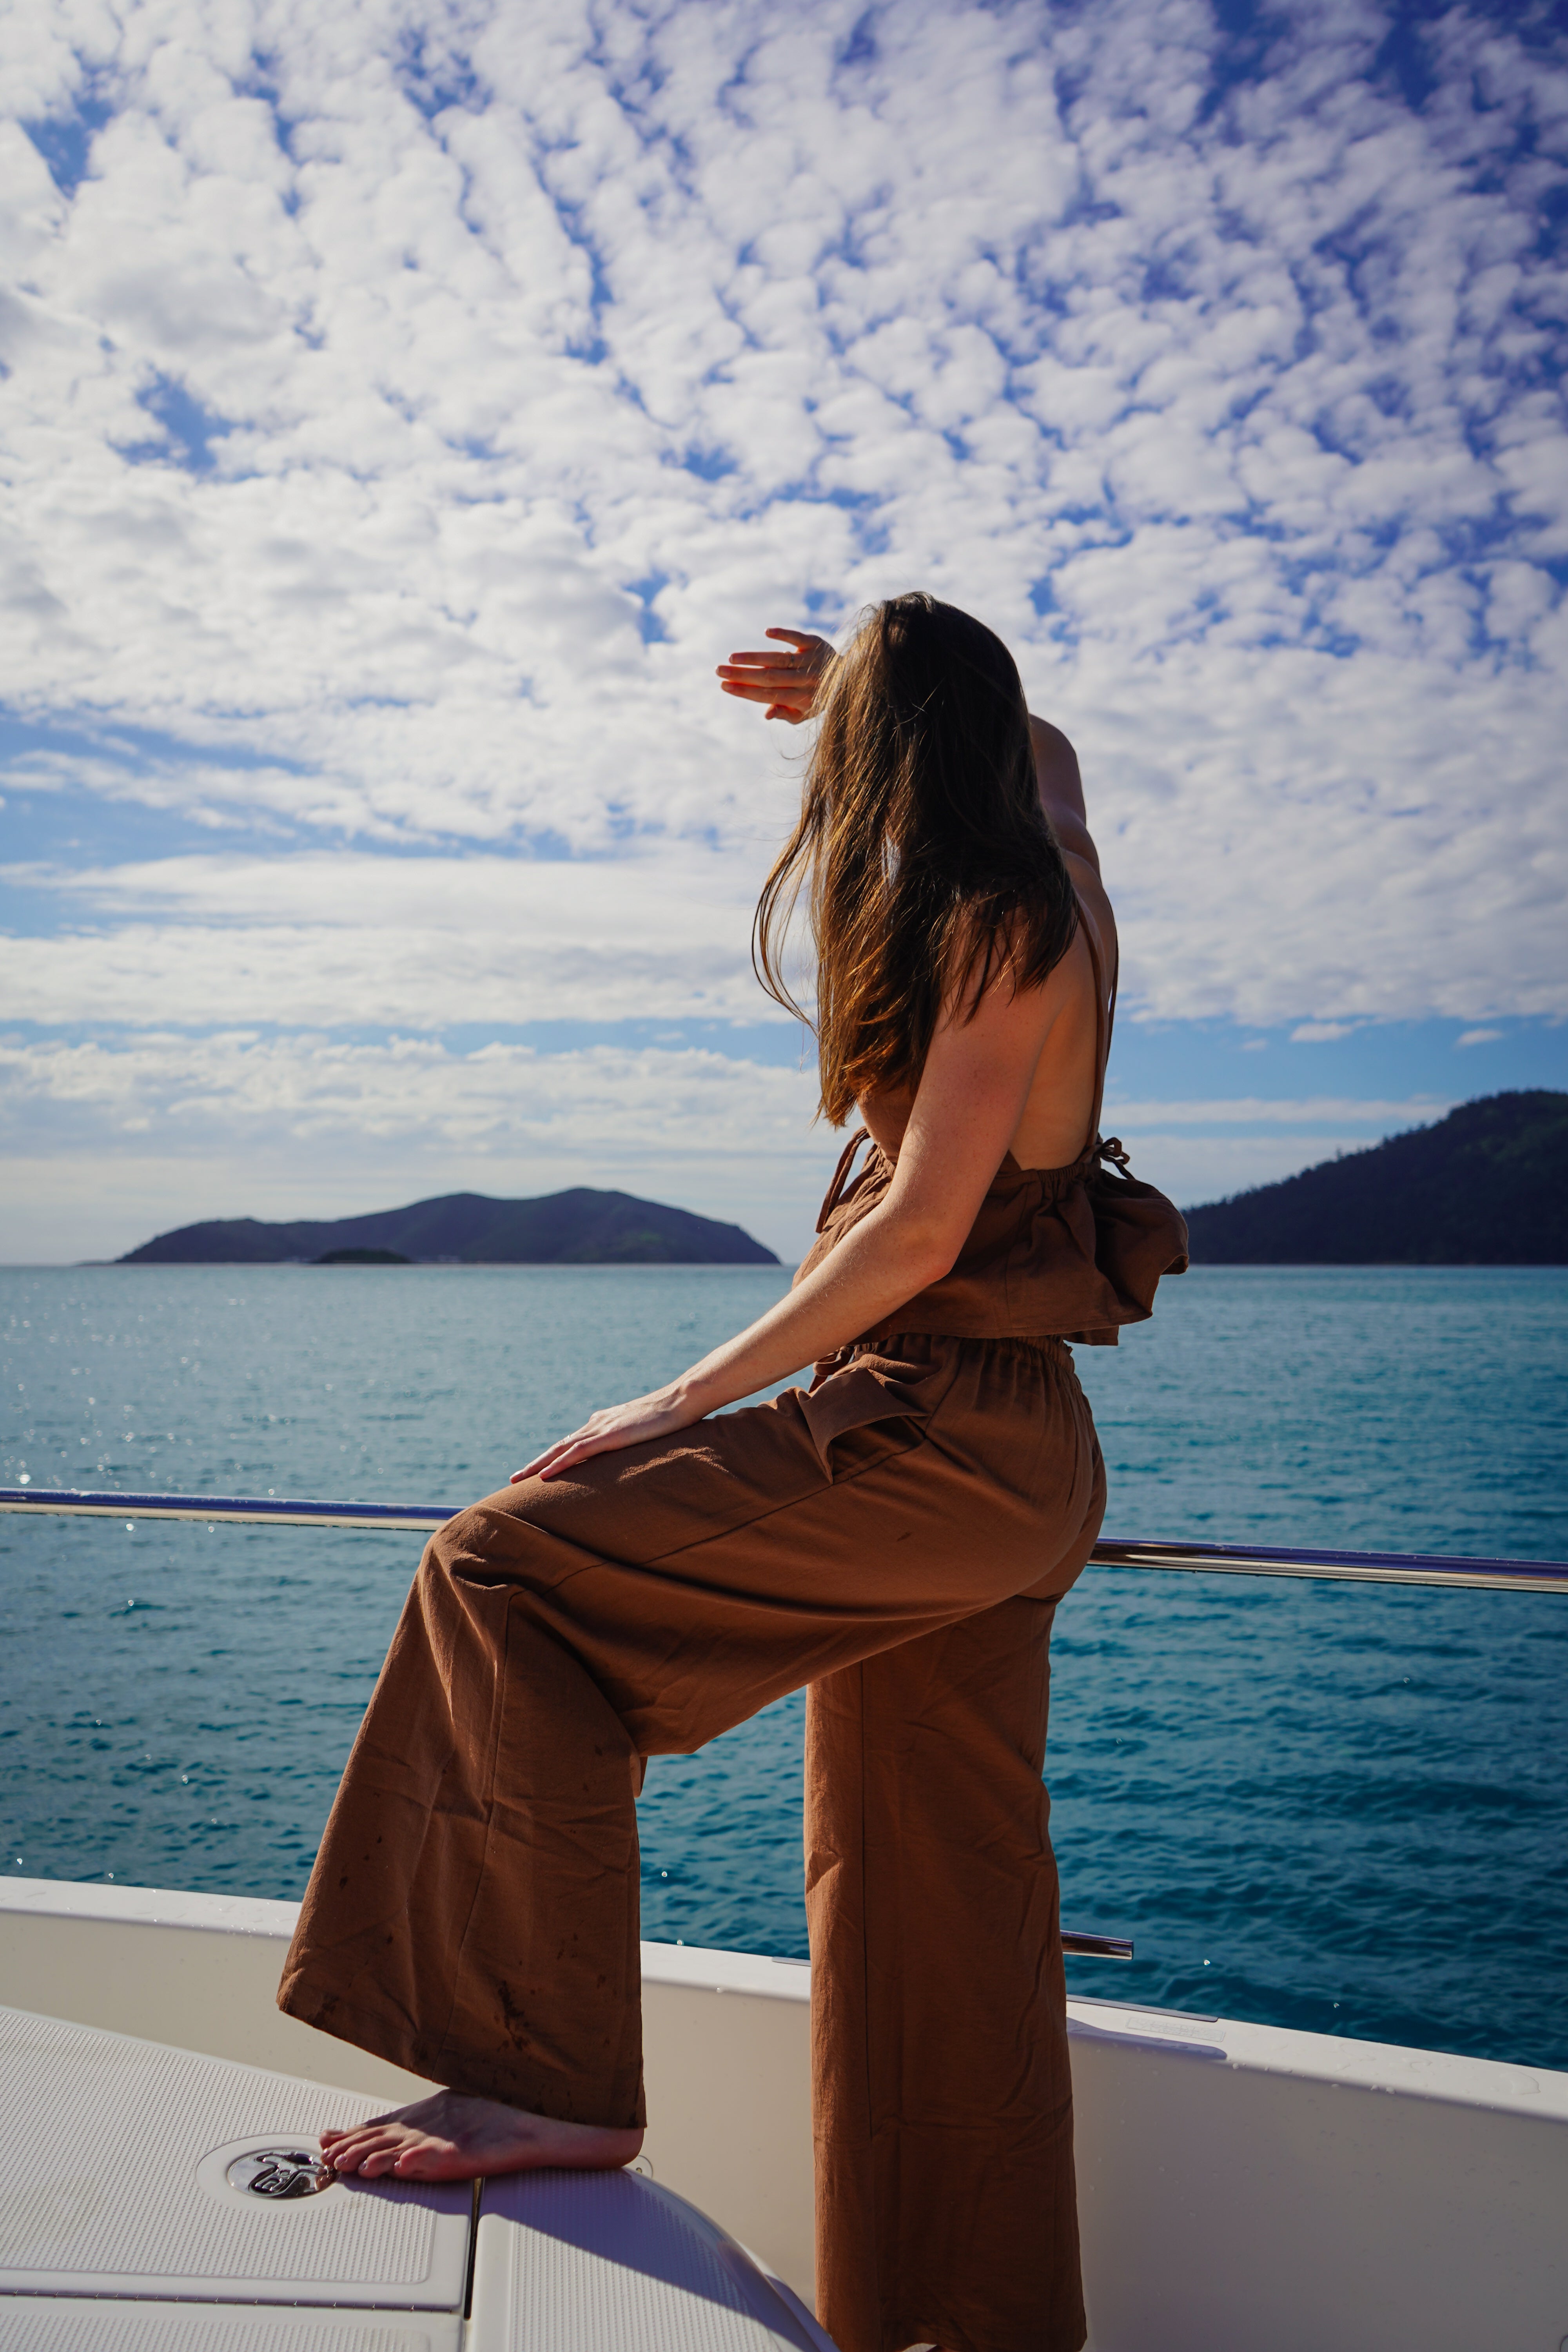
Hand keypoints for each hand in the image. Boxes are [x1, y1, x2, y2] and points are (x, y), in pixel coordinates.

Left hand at [511, 1381, 706, 1483]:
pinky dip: (559, 1464)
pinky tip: (544, 1477)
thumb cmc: (669, 1416)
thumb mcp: (643, 1429)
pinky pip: (578, 1453)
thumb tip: (621, 1448)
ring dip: (538, 1465)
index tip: (537, 1471)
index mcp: (603, 1422)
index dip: (552, 1457)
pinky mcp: (610, 1435)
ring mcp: (601, 1428)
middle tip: (514, 1479)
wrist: (681, 1399)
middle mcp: (596, 1423)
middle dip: (535, 1463)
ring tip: (518, 1480)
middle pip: (558, 1446)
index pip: (571, 1442)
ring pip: (561, 1449)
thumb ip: (629, 1437)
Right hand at [715, 626, 832, 722]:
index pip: (768, 695)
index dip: (745, 691)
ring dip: (754, 657)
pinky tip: (766, 632)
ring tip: (732, 658)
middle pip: (769, 677)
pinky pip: (798, 637)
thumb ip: (786, 714)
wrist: (851, 678)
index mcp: (802, 699)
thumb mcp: (805, 713)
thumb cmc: (820, 698)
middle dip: (742, 675)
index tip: (724, 686)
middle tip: (719, 671)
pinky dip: (783, 634)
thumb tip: (766, 714)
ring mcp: (811, 660)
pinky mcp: (816, 643)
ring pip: (779, 658)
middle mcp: (806, 679)